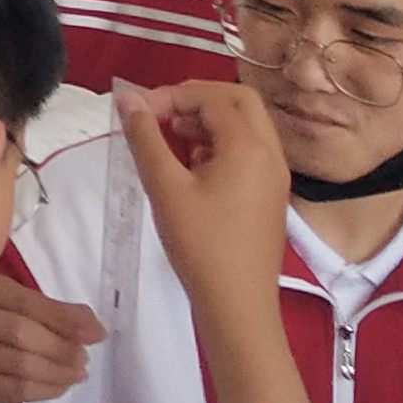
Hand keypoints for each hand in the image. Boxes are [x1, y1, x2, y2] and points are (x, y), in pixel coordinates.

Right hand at [0, 268, 102, 402]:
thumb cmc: (5, 329)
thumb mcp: (28, 310)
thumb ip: (60, 314)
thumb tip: (95, 329)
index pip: (27, 301)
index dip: (63, 318)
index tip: (95, 332)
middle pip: (21, 332)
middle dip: (61, 347)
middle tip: (84, 356)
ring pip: (22, 364)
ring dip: (59, 371)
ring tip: (78, 372)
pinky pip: (20, 389)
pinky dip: (49, 389)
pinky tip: (62, 384)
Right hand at [117, 79, 295, 316]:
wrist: (238, 305)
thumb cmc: (201, 244)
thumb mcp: (165, 187)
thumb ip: (145, 137)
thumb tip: (127, 98)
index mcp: (249, 147)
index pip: (211, 98)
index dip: (171, 96)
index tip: (139, 113)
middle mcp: (271, 154)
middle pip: (239, 101)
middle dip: (197, 100)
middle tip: (163, 115)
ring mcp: (275, 177)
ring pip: (247, 126)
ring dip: (211, 122)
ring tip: (174, 142)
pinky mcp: (271, 197)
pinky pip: (251, 151)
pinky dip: (223, 145)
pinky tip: (194, 169)